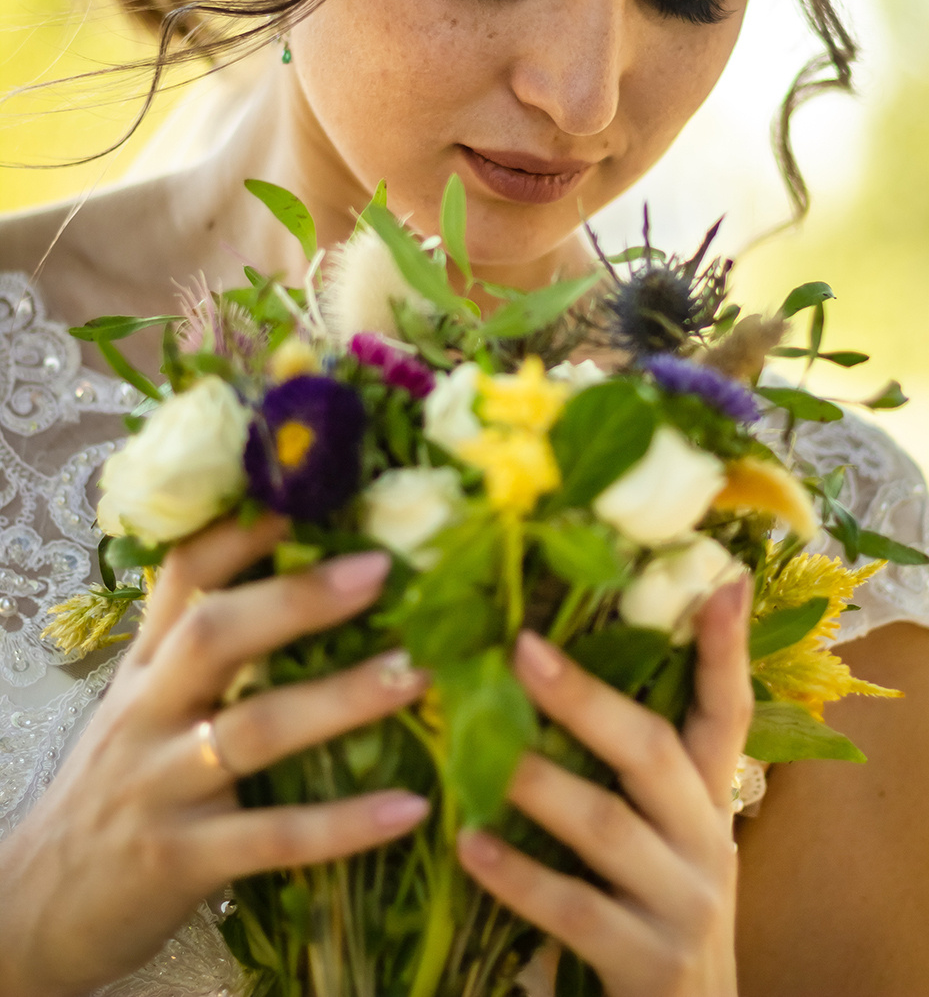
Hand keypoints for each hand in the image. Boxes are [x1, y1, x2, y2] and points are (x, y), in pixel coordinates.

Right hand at [0, 513, 430, 996]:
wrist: (38, 907)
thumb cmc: (116, 787)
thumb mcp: (141, 704)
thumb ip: (199, 647)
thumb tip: (299, 574)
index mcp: (149, 665)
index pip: (186, 575)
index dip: (245, 531)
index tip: (310, 492)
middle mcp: (151, 711)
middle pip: (217, 635)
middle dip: (300, 597)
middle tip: (382, 567)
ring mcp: (164, 784)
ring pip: (257, 730)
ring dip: (344, 699)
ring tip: (420, 674)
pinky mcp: (183, 859)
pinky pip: (273, 836)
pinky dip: (344, 825)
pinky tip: (411, 808)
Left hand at [457, 576, 752, 996]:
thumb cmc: (656, 909)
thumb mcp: (666, 832)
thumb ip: (633, 762)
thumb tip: (558, 665)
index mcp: (710, 798)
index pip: (729, 712)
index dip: (727, 650)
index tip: (722, 582)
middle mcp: (706, 840)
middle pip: (655, 752)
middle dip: (587, 698)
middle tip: (521, 649)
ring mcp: (683, 904)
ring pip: (610, 829)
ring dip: (540, 783)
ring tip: (477, 752)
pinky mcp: (649, 964)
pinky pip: (577, 912)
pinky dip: (521, 877)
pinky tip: (471, 847)